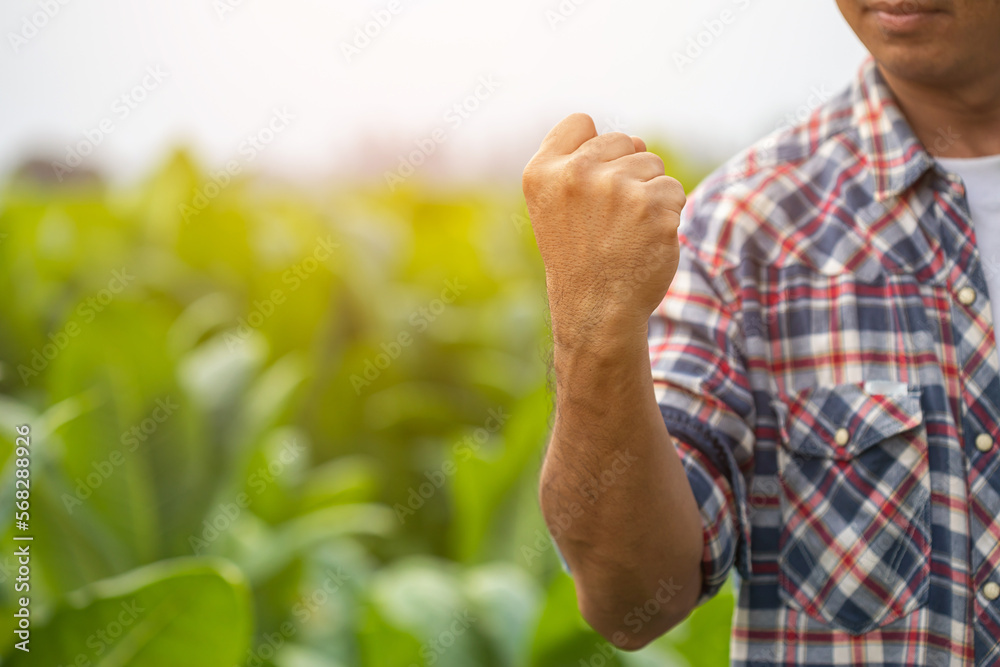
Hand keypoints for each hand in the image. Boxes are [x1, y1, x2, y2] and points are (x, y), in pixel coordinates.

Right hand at [522, 113, 686, 346]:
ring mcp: (616, 189)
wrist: (597, 311)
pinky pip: (674, 190)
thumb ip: (577, 164)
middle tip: (609, 219)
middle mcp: (576, 174)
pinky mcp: (653, 207)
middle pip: (625, 140)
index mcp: (542, 173)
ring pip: (654, 165)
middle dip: (627, 172)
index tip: (589, 186)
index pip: (579, 122)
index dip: (592, 149)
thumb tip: (639, 142)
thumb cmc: (579, 256)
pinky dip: (668, 214)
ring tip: (627, 230)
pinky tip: (646, 239)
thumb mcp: (554, 206)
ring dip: (650, 194)